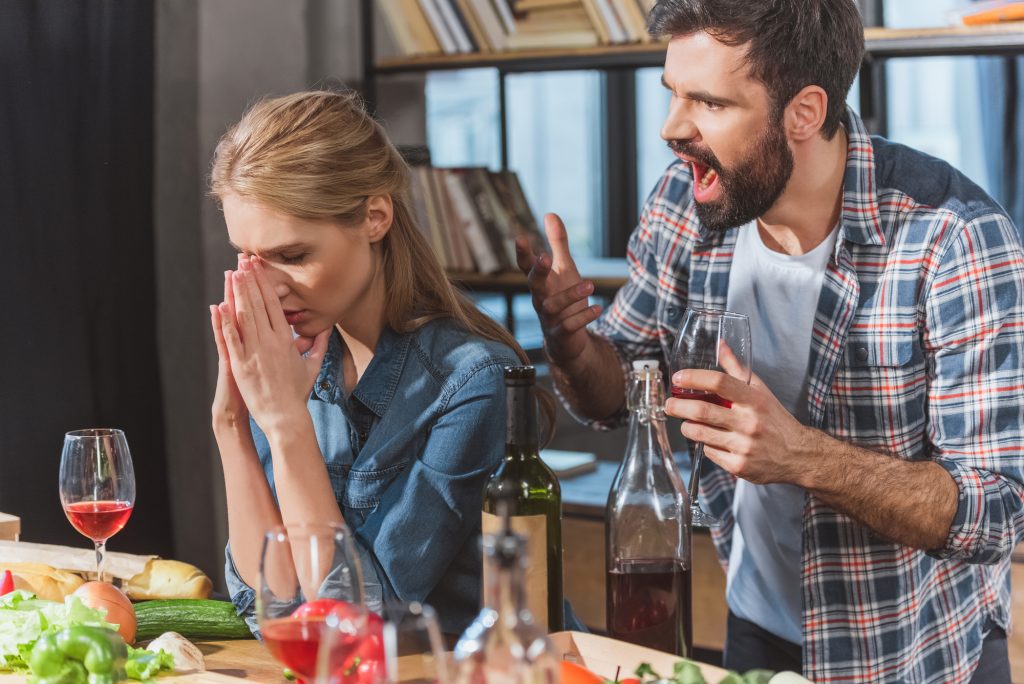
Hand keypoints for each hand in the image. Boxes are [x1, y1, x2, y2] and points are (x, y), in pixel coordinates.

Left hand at [217, 256, 329, 433]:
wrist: (285, 416)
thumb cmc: (298, 393)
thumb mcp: (312, 366)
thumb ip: (320, 344)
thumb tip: (327, 328)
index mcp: (286, 339)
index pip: (273, 304)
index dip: (264, 283)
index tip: (258, 267)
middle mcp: (271, 341)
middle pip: (258, 303)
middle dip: (250, 279)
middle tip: (243, 259)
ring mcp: (255, 352)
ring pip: (245, 316)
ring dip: (238, 293)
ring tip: (232, 273)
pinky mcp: (242, 365)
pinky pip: (232, 339)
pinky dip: (225, 322)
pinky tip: (219, 305)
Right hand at [515, 213, 601, 367]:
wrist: (567, 339)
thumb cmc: (563, 298)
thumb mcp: (564, 268)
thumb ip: (557, 243)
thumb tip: (550, 214)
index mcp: (540, 282)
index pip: (526, 266)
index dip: (523, 253)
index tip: (520, 237)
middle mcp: (540, 299)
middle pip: (533, 284)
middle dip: (538, 271)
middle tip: (545, 257)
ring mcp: (549, 318)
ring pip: (553, 306)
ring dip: (570, 295)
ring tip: (590, 285)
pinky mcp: (561, 334)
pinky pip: (569, 326)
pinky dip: (583, 318)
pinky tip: (598, 308)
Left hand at [664, 367, 812, 485]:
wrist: (799, 455)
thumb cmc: (775, 419)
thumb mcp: (760, 391)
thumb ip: (737, 369)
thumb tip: (720, 346)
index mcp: (754, 400)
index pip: (719, 382)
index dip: (694, 378)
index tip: (678, 378)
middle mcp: (749, 422)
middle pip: (702, 411)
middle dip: (678, 407)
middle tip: (669, 405)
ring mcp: (743, 445)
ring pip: (700, 434)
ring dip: (687, 427)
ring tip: (686, 423)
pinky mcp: (739, 466)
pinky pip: (709, 453)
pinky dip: (704, 445)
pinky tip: (710, 440)